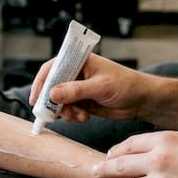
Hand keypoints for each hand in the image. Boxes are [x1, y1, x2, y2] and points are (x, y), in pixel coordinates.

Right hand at [28, 53, 151, 121]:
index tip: (36, 99)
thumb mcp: (100, 87)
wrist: (142, 100)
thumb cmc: (126, 85)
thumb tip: (52, 94)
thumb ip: (76, 90)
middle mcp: (76, 73)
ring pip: (59, 101)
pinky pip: (68, 110)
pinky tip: (85, 117)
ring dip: (65, 111)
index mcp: (79, 61)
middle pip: (52, 86)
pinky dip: (72, 116)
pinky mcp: (82, 101)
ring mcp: (78, 88)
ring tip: (80, 116)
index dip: (42, 82)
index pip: (53, 67)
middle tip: (56, 114)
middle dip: (53, 102)